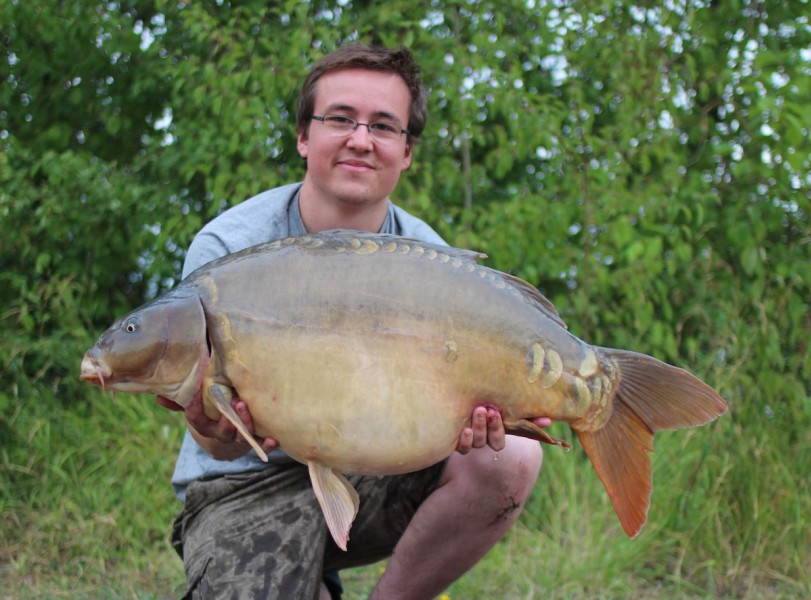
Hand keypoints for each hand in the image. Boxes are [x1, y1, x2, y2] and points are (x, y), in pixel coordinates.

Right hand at [156, 392, 277, 459]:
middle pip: (223, 429)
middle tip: (234, 401)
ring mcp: (238, 439)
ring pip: (241, 435)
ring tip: (246, 407)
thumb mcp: (197, 407)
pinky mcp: (254, 442)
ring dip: (245, 424)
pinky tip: (274, 441)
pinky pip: (261, 445)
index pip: (197, 419)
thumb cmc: (211, 413)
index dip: (194, 408)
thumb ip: (181, 401)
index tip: (196, 395)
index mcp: (206, 426)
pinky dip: (267, 445)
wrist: (228, 436)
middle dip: (228, 417)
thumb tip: (158, 396)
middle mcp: (221, 434)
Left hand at [455, 406, 550, 453]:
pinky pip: (462, 448)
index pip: (508, 436)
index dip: (510, 428)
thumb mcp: (501, 407)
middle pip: (493, 442)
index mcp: (496, 430)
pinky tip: (464, 429)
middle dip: (493, 427)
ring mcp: (470, 440)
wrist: (449, 399)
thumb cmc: (481, 403)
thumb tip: (548, 420)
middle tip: (490, 410)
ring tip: (479, 410)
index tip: (503, 413)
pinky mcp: (454, 440)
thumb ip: (524, 414)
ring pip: (478, 443)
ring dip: (480, 428)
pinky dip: (464, 440)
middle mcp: (484, 438)